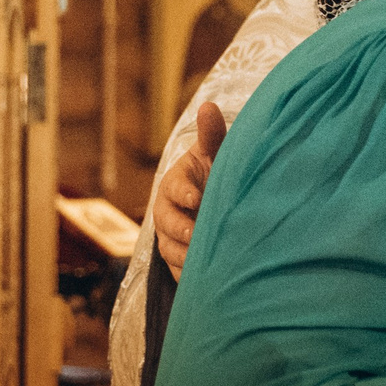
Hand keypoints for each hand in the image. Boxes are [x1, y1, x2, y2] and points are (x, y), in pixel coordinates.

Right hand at [152, 100, 225, 278]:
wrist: (221, 206)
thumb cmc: (217, 175)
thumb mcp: (216, 155)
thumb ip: (212, 136)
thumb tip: (208, 106)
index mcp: (176, 184)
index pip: (173, 189)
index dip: (183, 194)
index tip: (197, 197)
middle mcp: (168, 212)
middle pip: (165, 223)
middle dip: (178, 230)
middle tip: (195, 234)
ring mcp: (171, 238)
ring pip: (169, 250)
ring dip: (183, 256)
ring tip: (201, 260)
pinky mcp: (178, 260)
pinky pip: (178, 272)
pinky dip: (188, 275)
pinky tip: (203, 279)